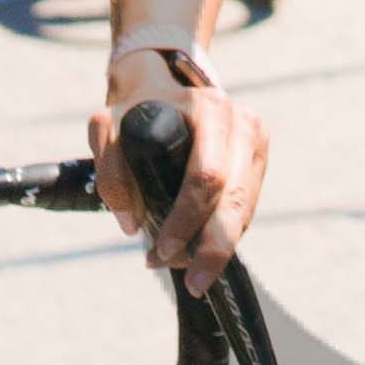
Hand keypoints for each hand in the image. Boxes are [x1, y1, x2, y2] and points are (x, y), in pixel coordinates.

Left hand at [99, 49, 269, 273]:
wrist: (163, 81)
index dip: (186, 219)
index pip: (205, 176)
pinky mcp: (259, 159)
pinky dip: (226, 233)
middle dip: (214, 247)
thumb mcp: (105, 127)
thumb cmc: (133, 108)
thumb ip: (111, 172)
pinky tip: (200, 248)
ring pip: (247, 207)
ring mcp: (256, 141)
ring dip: (220, 247)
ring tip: (190, 272)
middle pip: (236, 198)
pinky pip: (248, 206)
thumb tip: (131, 223)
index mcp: (209, 110)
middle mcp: (242, 123)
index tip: (161, 250)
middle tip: (193, 283)